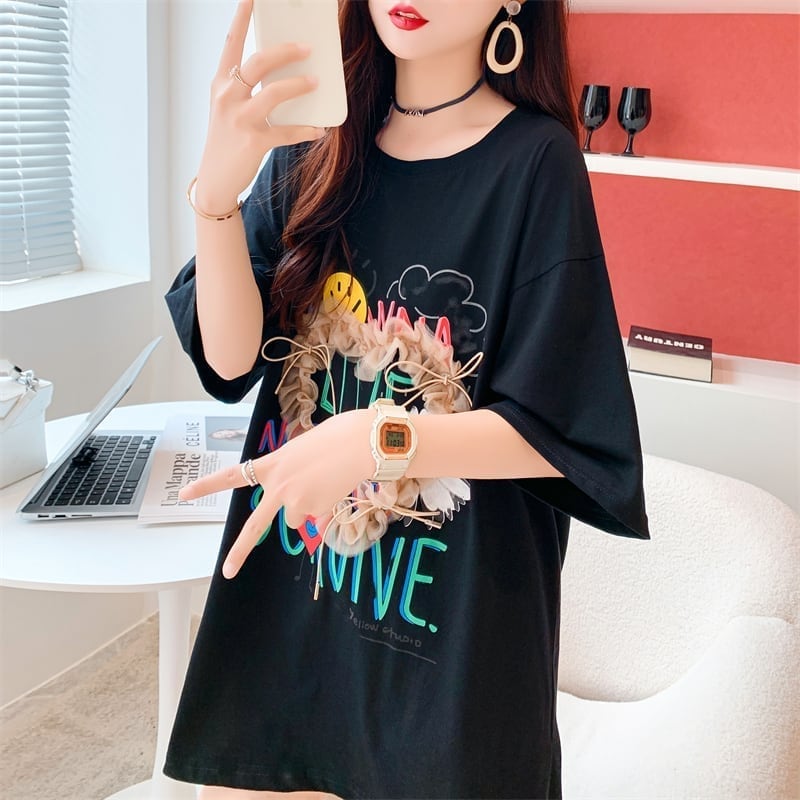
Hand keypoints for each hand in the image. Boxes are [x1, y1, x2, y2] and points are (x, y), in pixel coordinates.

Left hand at [179, 410, 374, 578]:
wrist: (359, 442)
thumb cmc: (336, 437)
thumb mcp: (303, 451)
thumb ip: (293, 474)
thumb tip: (303, 507)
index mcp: (271, 463)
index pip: (232, 476)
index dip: (206, 485)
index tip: (182, 494)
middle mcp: (276, 485)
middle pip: (255, 525)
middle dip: (240, 550)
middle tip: (227, 571)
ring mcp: (293, 500)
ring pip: (297, 518)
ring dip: (308, 506)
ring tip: (324, 482)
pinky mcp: (313, 509)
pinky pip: (316, 516)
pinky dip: (324, 506)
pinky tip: (333, 487)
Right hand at [194, 0, 325, 212]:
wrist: (216, 178)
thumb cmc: (227, 138)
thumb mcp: (230, 108)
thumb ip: (250, 89)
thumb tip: (288, 75)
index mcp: (221, 82)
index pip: (232, 41)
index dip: (244, 16)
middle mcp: (227, 96)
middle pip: (258, 61)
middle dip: (286, 51)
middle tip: (308, 47)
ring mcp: (239, 119)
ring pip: (274, 92)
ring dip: (299, 85)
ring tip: (316, 83)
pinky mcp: (254, 141)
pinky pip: (287, 131)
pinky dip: (306, 130)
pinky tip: (319, 128)